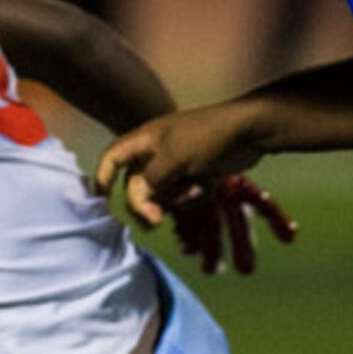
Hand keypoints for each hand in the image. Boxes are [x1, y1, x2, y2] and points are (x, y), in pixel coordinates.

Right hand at [94, 106, 299, 276]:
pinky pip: (183, 193)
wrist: (251, 131)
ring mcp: (177, 164)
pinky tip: (207, 185)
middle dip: (146, 203)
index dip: (102, 177)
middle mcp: (156, 152)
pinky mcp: (195, 173)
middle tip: (155, 222)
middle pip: (137, 185)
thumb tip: (142, 200)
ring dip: (176, 198)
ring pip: (161, 193)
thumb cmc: (207, 137)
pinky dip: (193, 194)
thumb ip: (150, 182)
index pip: (113, 158)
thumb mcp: (173, 159)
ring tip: (195, 189)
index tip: (101, 200)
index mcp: (144, 140)